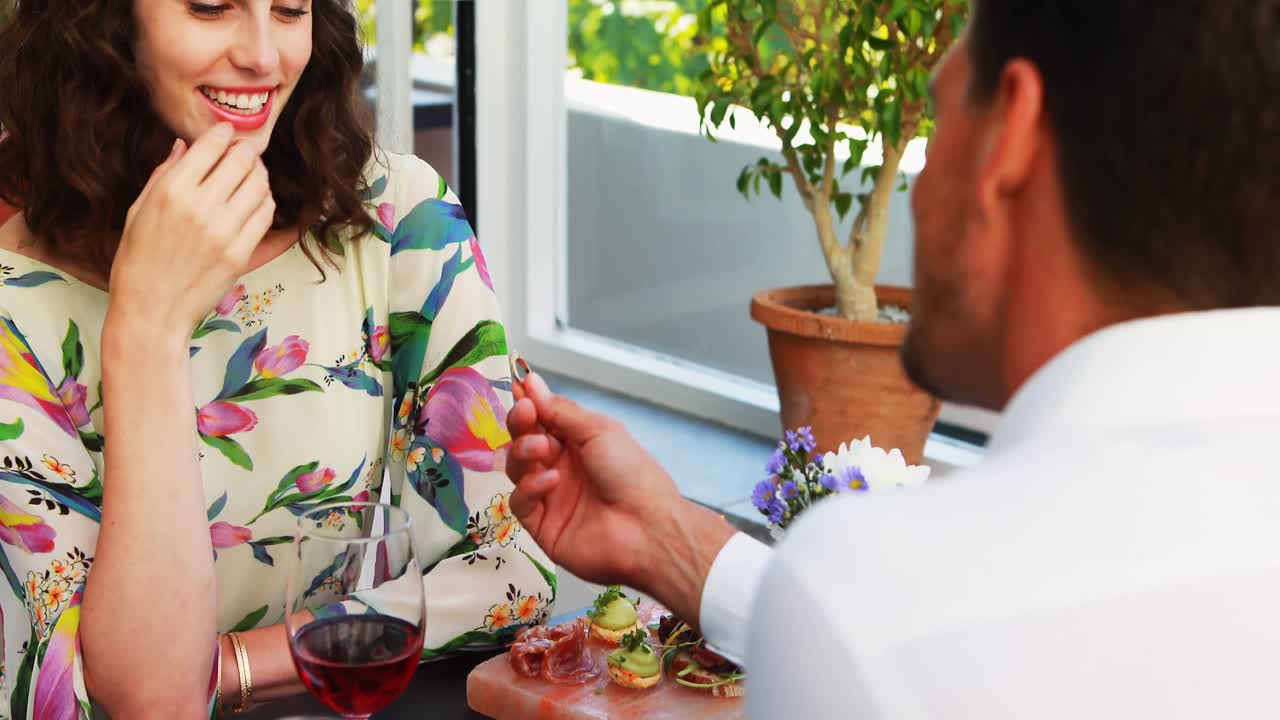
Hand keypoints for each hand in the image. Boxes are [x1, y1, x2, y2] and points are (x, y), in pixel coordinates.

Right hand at [108, 122, 275, 341]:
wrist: (151, 310)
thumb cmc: (138, 260)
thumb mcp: (138, 210)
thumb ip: (163, 174)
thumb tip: (183, 146)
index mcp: (172, 191)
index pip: (211, 146)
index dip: (223, 133)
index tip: (227, 132)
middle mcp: (201, 207)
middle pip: (242, 161)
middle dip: (246, 150)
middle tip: (244, 151)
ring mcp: (225, 231)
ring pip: (260, 185)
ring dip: (259, 174)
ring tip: (252, 174)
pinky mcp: (241, 253)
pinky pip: (266, 214)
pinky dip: (265, 201)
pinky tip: (256, 200)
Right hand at [506, 373, 683, 586]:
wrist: (647, 528)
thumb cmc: (633, 475)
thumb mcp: (599, 431)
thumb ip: (561, 411)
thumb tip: (533, 383)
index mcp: (579, 442)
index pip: (543, 418)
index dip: (529, 404)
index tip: (519, 389)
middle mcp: (562, 466)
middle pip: (524, 440)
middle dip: (521, 424)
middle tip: (526, 415)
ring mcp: (550, 495)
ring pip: (517, 468)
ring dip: (523, 452)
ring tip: (542, 450)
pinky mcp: (541, 524)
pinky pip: (519, 501)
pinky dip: (530, 487)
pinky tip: (550, 481)